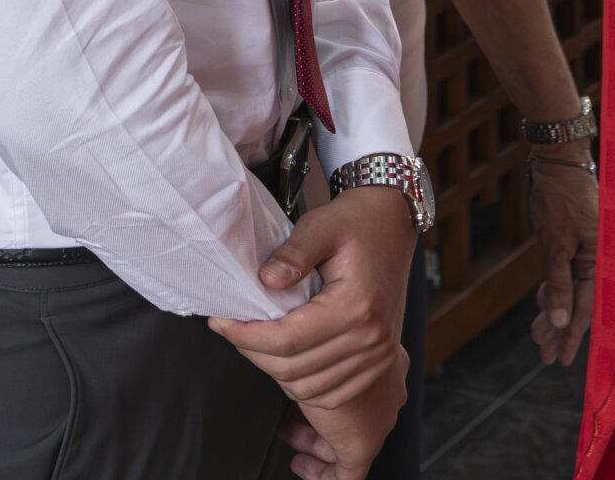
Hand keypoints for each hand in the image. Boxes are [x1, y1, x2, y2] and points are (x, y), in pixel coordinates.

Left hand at [211, 188, 415, 473]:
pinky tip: (288, 366)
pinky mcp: (379, 360)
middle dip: (253, 354)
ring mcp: (378, 354)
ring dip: (275, 373)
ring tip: (256, 345)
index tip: (220, 322)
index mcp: (357, 306)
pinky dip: (304, 388)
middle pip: (294, 371)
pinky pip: (332, 395)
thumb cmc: (357, 220)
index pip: (287, 341)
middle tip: (232, 330)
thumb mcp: (322, 224)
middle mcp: (371, 338)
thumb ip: (293, 252)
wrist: (394, 221)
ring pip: (309, 389)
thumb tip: (266, 281)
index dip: (246, 336)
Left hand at [528, 152, 596, 365]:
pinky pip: (570, 276)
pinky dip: (557, 290)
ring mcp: (589, 252)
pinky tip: (543, 304)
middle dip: (560, 331)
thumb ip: (559, 286)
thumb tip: (561, 324)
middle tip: (543, 355)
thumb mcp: (555, 245)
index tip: (558, 360)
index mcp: (601, 261)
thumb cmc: (559, 200)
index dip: (571, 336)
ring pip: (573, 292)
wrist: (558, 162)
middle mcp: (599, 260)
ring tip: (538, 335)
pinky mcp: (578, 244)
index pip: (586, 309)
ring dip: (556, 313)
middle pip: (581, 305)